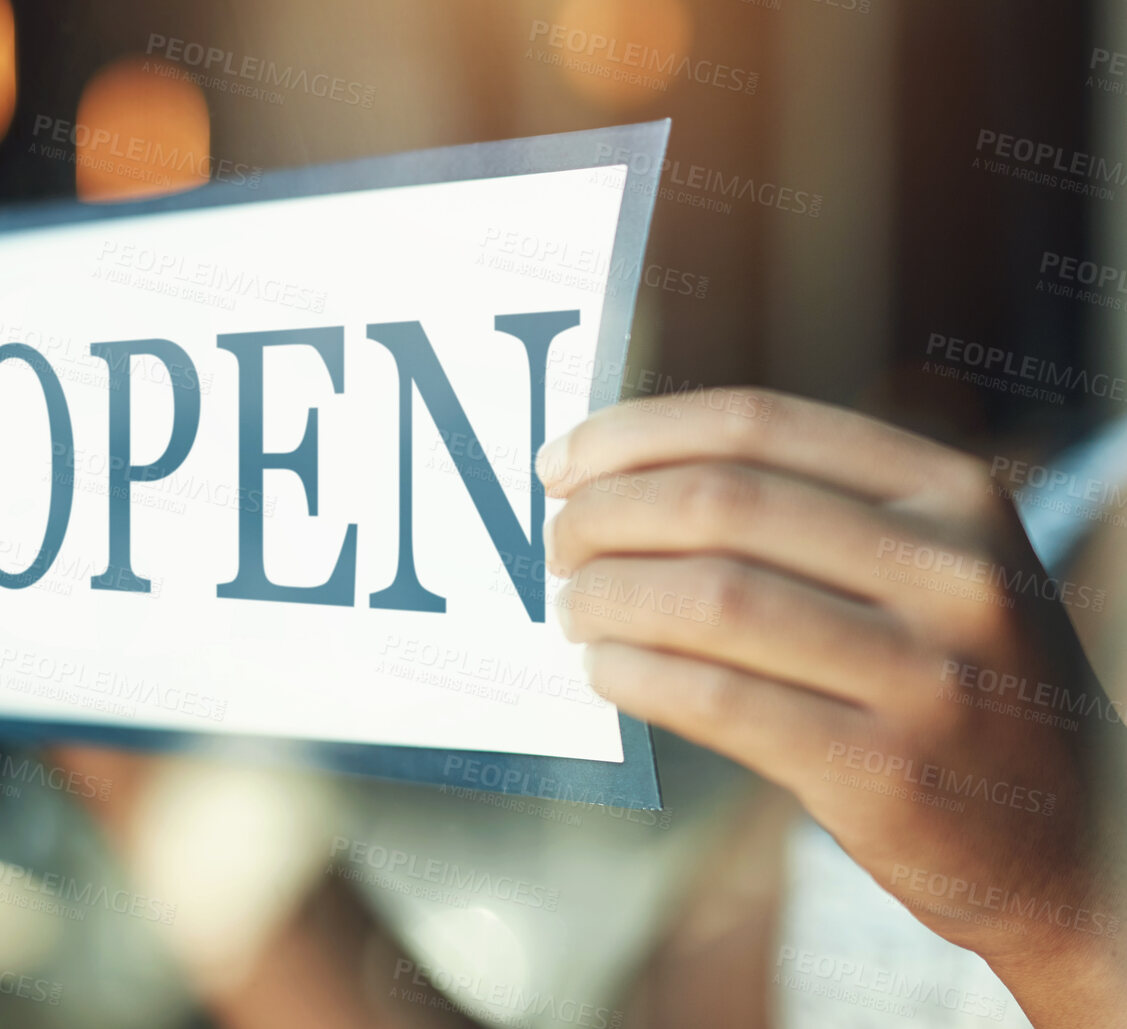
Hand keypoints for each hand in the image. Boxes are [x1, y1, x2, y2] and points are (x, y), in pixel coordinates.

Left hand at [540, 388, 1126, 1023]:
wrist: (1075, 839)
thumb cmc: (955, 680)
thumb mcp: (929, 566)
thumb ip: (804, 513)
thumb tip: (614, 477)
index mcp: (953, 492)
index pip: (756, 425)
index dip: (634, 435)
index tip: (561, 462)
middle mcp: (951, 570)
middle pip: (719, 504)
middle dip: (605, 516)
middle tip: (557, 544)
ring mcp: (927, 675)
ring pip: (709, 599)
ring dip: (607, 597)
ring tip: (574, 609)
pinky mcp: (886, 772)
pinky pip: (718, 701)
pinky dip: (636, 674)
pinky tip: (607, 669)